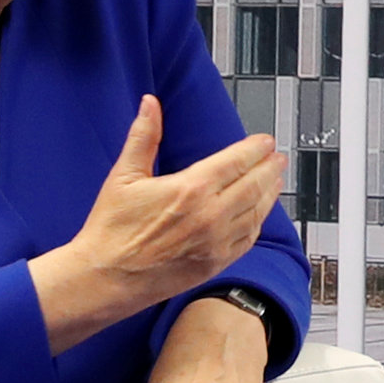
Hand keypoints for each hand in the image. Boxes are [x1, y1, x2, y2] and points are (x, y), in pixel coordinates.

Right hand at [31, 97, 284, 351]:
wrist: (106, 278)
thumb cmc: (111, 229)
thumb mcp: (124, 176)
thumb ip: (143, 137)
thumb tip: (150, 104)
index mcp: (190, 190)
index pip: (235, 162)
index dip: (255, 149)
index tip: (265, 141)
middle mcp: (210, 216)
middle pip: (254, 186)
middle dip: (269, 169)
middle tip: (278, 158)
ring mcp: (216, 243)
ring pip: (256, 213)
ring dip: (269, 194)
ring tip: (275, 181)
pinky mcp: (215, 264)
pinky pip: (247, 240)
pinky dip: (257, 223)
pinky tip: (259, 214)